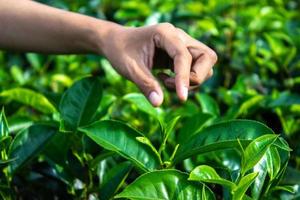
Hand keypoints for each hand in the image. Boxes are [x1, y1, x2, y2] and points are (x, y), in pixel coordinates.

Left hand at [102, 23, 216, 106]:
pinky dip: (185, 79)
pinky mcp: (180, 55)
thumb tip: (159, 103)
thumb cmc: (120, 52)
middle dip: (195, 77)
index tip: (181, 98)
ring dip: (191, 79)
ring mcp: (182, 44)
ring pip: (205, 63)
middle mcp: (178, 36)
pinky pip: (195, 69)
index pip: (184, 55)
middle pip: (207, 56)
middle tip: (172, 86)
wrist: (116, 43)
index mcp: (165, 33)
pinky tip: (164, 78)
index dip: (185, 77)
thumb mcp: (130, 69)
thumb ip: (145, 85)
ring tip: (165, 82)